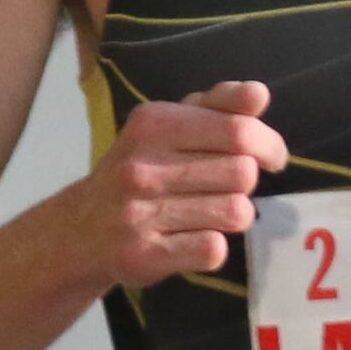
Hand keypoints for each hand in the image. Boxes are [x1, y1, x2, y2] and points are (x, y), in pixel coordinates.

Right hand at [86, 79, 284, 285]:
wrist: (80, 230)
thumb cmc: (139, 170)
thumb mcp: (168, 126)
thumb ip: (218, 105)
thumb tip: (258, 94)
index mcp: (152, 125)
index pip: (238, 131)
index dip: (269, 145)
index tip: (271, 157)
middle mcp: (142, 168)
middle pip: (243, 174)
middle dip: (244, 183)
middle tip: (225, 188)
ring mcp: (139, 213)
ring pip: (235, 213)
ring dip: (232, 215)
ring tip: (209, 214)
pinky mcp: (143, 255)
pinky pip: (213, 249)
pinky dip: (212, 247)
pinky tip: (192, 239)